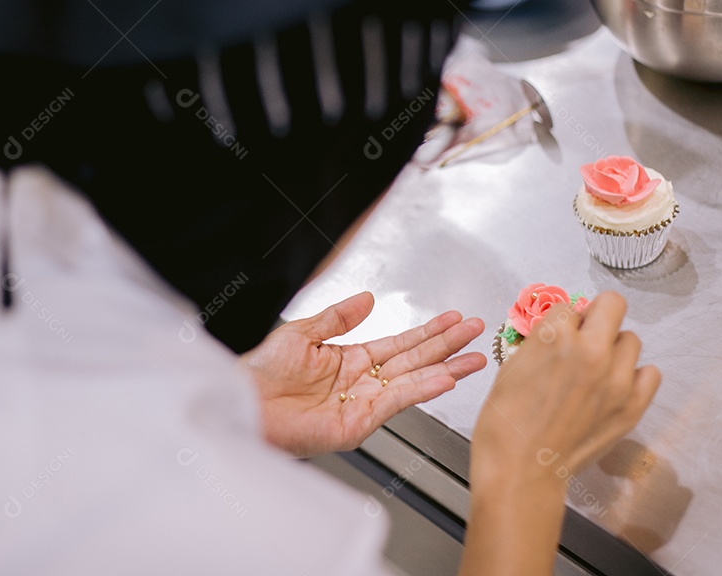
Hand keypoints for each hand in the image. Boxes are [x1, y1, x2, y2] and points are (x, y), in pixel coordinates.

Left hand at [240, 291, 487, 457]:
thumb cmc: (262, 373)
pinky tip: (445, 378)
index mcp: (350, 361)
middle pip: (415, 360)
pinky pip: (395, 401)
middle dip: (448, 345)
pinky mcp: (358, 423)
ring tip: (476, 357)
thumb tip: (367, 298)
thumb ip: (338, 316)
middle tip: (477, 331)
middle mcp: (362, 383)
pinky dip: (422, 390)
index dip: (429, 332)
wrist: (244, 402)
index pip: (400, 344)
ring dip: (447, 368)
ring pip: (413, 381)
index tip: (454, 319)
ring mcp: (363, 404)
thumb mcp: (303, 332)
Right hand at [472, 291, 659, 480]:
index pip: (569, 305)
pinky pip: (651, 373)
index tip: (559, 333)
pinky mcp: (632, 407)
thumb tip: (561, 331)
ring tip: (596, 368)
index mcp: (555, 338)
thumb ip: (542, 342)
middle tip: (584, 336)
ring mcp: (617, 381)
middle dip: (596, 316)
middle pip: (612, 305)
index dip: (561, 320)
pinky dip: (635, 375)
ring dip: (614, 348)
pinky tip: (614, 386)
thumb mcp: (511, 367)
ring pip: (631, 339)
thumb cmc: (507, 424)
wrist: (521, 470)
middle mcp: (591, 353)